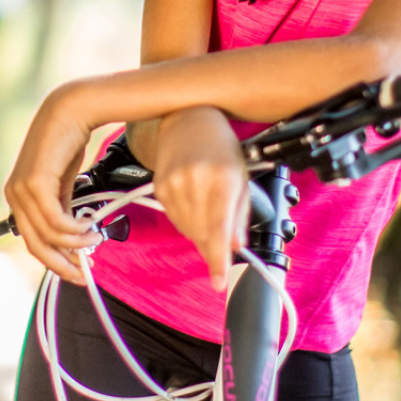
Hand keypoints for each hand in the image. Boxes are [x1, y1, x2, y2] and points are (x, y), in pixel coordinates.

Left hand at [3, 82, 101, 285]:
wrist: (72, 110)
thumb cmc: (69, 143)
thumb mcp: (63, 183)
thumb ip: (61, 208)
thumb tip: (70, 237)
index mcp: (17, 196)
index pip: (32, 240)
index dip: (54, 260)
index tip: (76, 271)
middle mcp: (13, 195)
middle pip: (36, 245)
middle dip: (62, 263)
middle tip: (85, 272)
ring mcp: (21, 189)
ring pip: (47, 235)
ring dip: (75, 244)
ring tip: (95, 240)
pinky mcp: (34, 183)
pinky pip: (54, 220)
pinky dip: (73, 230)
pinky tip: (89, 229)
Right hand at [145, 106, 246, 291]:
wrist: (187, 119)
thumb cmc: (220, 146)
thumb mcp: (241, 176)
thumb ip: (239, 213)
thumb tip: (236, 244)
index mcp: (221, 179)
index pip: (218, 228)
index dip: (218, 259)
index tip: (219, 280)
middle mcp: (194, 182)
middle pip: (202, 234)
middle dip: (213, 244)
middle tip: (223, 240)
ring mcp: (172, 185)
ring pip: (187, 230)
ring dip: (200, 230)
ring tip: (207, 206)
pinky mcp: (159, 188)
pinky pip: (174, 218)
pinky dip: (187, 219)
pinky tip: (193, 200)